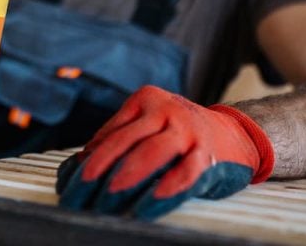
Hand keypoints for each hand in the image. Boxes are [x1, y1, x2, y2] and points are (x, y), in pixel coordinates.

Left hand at [56, 85, 273, 218]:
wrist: (234, 131)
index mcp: (145, 99)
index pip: (112, 130)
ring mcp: (187, 129)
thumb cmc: (179, 131)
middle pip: (126, 139)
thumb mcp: (149, 124)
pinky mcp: (207, 153)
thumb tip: (81, 164)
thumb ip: (120, 138)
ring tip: (106, 198)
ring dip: (127, 178)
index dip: (90, 156)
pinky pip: (184, 173)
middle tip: (80, 190)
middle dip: (100, 168)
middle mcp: (165, 109)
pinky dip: (165, 190)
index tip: (71, 180)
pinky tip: (148, 205)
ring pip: (151, 153)